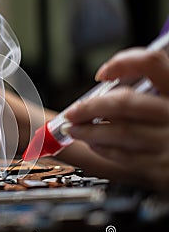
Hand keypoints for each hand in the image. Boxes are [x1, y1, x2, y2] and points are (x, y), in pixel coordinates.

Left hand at [64, 48, 168, 191]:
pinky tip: (94, 144)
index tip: (101, 74)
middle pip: (125, 102)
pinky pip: (124, 156)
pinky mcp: (162, 168)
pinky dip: (102, 148)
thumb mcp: (167, 106)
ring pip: (119, 131)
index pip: (152, 64)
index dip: (122, 63)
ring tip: (74, 129)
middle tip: (72, 112)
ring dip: (88, 130)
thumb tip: (102, 96)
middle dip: (90, 107)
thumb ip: (146, 97)